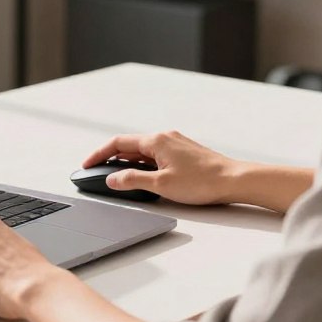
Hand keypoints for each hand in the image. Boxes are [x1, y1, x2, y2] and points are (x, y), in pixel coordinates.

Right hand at [82, 131, 240, 205]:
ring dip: (127, 161)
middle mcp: (164, 137)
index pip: (118, 143)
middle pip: (129, 145)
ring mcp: (175, 143)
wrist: (235, 180)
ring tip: (116, 176)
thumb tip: (112, 179)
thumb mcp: (161, 184)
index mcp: (156, 141)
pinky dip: (142, 162)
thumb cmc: (202, 182)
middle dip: (110, 158)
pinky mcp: (184, 152)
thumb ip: (132, 180)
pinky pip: (155, 153)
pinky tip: (143, 175)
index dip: (99, 154)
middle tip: (97, 172)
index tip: (87, 165)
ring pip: (143, 150)